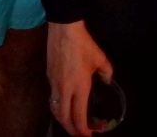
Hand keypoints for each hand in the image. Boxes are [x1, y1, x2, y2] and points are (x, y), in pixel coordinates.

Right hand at [48, 22, 112, 136]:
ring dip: (62, 120)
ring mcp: (54, 83)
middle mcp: (65, 89)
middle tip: (79, 134)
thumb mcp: (101, 59)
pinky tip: (63, 105)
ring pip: (55, 109)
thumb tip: (107, 80)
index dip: (83, 129)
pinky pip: (52, 98)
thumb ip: (107, 73)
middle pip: (64, 118)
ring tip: (70, 124)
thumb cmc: (84, 44)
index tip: (88, 135)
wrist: (64, 30)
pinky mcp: (49, 76)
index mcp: (79, 87)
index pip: (79, 116)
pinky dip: (58, 108)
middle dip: (71, 130)